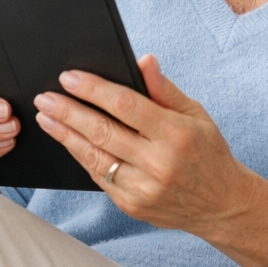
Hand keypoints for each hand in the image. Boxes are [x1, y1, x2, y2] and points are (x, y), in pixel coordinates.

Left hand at [33, 55, 255, 236]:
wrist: (222, 205)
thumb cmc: (207, 151)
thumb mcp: (195, 113)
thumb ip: (164, 89)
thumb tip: (143, 60)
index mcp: (176, 134)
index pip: (125, 105)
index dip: (93, 89)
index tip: (69, 77)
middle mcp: (158, 163)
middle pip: (102, 132)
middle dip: (68, 112)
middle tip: (44, 97)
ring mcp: (143, 189)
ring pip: (94, 157)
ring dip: (65, 135)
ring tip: (46, 118)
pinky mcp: (132, 206)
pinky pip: (98, 178)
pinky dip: (81, 156)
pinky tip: (68, 141)